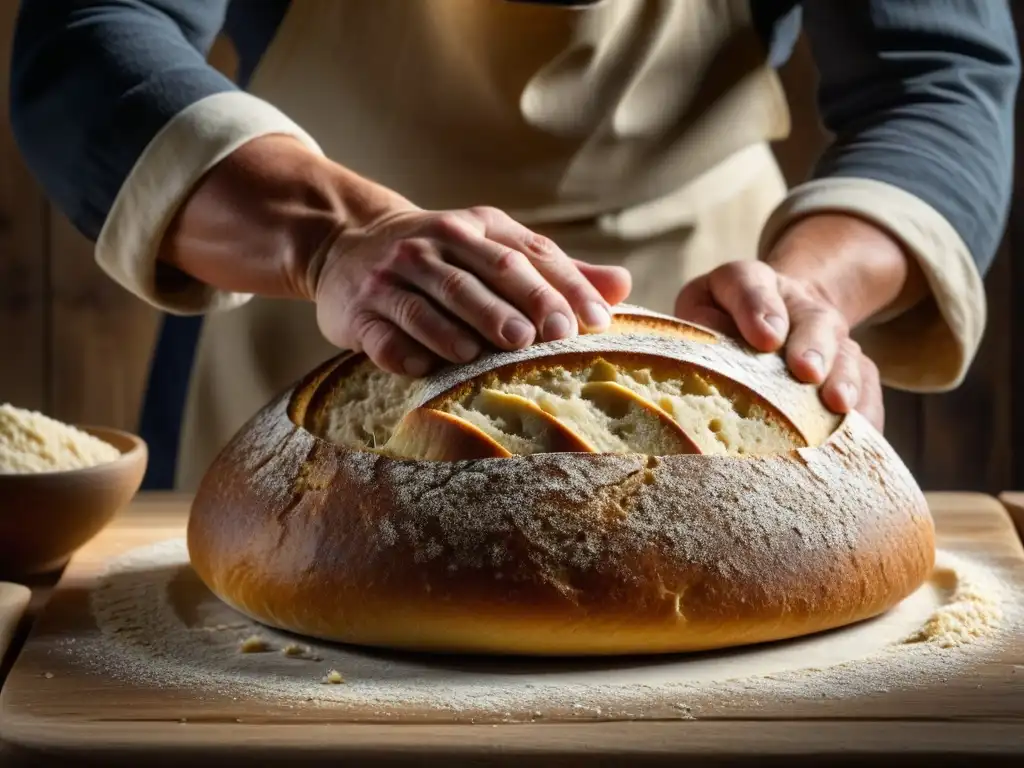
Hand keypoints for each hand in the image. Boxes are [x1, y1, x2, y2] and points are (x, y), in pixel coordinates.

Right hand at [311, 206, 631, 375]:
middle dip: (515, 305)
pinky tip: (423, 368)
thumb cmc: (442, 258)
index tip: (593, 321)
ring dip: (459, 328)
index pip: (526, 255)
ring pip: (429, 301)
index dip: (562, 287)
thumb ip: (555, 271)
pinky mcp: (359, 312)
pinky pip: (382, 333)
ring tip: (486, 353)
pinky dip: (402, 350)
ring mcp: (391, 278)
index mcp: (474, 229)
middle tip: (546, 336)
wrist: (348, 245)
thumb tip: (623, 285)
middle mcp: (431, 245)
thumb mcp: (493, 250)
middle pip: (480, 275)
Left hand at [673, 214, 927, 431]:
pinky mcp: (852, 364)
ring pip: (845, 349)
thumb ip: (697, 335)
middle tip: (807, 371)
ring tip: (839, 404)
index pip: (748, 283)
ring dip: (843, 377)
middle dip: (811, 344)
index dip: (757, 307)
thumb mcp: (695, 319)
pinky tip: (862, 430)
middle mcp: (795, 302)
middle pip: (811, 317)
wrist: (763, 322)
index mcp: (747, 282)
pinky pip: (867, 382)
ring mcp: (829, 333)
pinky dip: (866, 407)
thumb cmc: (714, 328)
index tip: (764, 337)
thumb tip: (702, 374)